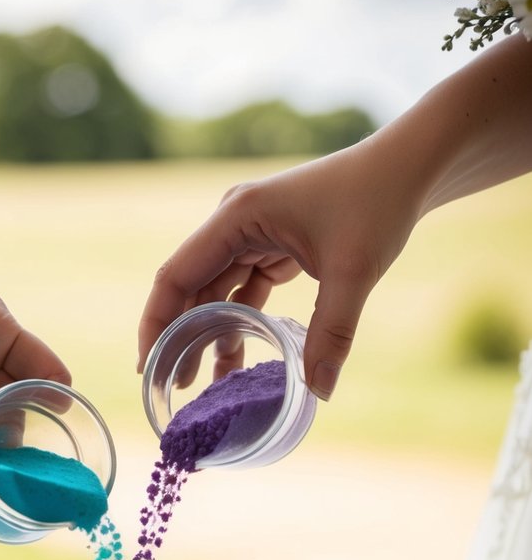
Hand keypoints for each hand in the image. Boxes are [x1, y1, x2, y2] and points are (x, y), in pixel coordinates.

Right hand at [138, 138, 422, 400]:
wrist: (411, 166)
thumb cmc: (378, 202)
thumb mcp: (354, 271)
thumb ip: (332, 333)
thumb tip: (318, 393)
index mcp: (236, 216)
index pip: (175, 276)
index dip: (156, 324)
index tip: (148, 369)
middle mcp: (234, 222)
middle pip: (190, 288)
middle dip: (182, 338)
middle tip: (176, 390)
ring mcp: (251, 233)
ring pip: (216, 293)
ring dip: (212, 335)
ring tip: (210, 384)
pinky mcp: (272, 245)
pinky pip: (242, 291)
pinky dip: (239, 324)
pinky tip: (239, 359)